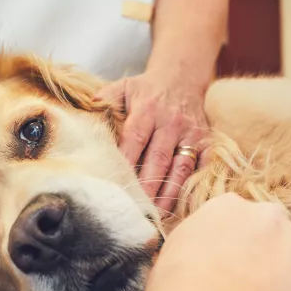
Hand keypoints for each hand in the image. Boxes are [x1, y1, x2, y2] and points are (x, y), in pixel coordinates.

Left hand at [96, 71, 209, 213]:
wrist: (182, 76)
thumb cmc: (147, 89)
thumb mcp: (124, 87)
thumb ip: (105, 100)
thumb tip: (83, 116)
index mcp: (148, 109)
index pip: (134, 138)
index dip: (126, 162)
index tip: (115, 183)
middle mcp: (171, 122)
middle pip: (158, 158)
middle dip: (147, 185)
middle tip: (136, 208)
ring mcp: (191, 133)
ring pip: (181, 167)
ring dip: (169, 192)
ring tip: (157, 214)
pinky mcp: (206, 142)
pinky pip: (203, 167)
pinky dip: (194, 186)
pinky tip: (183, 204)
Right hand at [148, 193, 290, 290]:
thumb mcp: (170, 258)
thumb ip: (194, 251)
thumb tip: (198, 268)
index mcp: (227, 208)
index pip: (238, 225)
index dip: (235, 253)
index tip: (229, 275)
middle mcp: (270, 216)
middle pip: (275, 239)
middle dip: (268, 265)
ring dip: (290, 288)